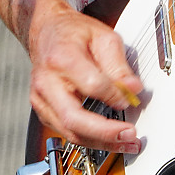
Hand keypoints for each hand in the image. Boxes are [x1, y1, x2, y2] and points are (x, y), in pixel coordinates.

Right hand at [28, 3, 143, 152]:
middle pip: (74, 118)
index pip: (91, 85)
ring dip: (100, 142)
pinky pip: (67, 132)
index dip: (113, 95)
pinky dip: (89, 138)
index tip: (129, 98)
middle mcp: (47, 82)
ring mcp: (41, 100)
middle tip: (129, 135)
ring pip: (70, 132)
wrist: (48, 32)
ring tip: (125, 142)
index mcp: (62, 58)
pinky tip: (108, 138)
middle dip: (104, 132)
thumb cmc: (73, 33)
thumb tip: (132, 89)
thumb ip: (118, 65)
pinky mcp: (43, 112)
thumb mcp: (103, 37)